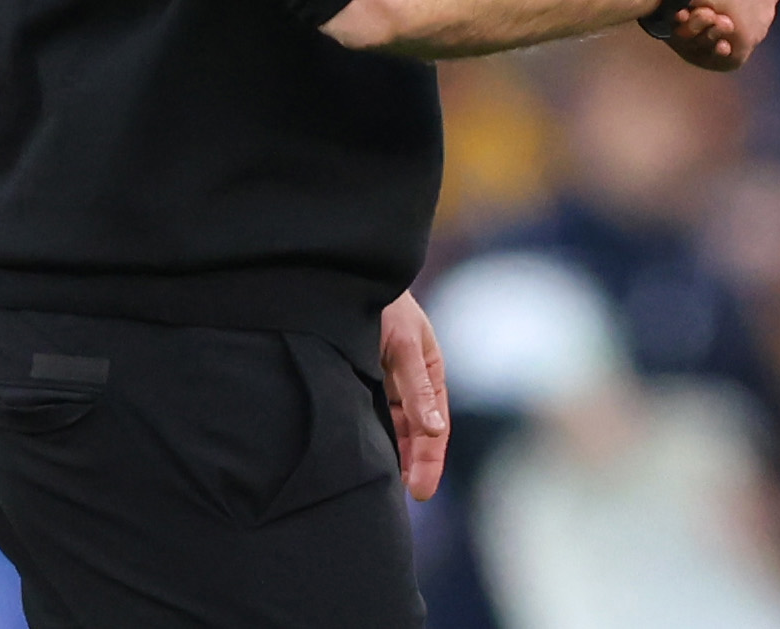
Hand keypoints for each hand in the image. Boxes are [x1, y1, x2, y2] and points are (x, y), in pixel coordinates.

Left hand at [379, 291, 447, 499]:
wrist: (344, 279)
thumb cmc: (381, 305)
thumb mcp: (403, 344)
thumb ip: (418, 388)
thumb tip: (435, 428)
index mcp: (429, 370)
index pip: (434, 427)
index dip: (429, 460)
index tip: (420, 492)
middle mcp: (409, 380)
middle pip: (415, 432)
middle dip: (414, 464)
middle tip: (405, 499)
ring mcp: (386, 381)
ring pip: (393, 427)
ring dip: (393, 453)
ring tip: (384, 486)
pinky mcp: (362, 380)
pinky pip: (372, 416)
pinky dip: (374, 437)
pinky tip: (365, 456)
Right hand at [658, 0, 779, 70]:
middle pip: (736, 11)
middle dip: (709, 11)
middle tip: (684, 3)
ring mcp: (758, 20)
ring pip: (728, 35)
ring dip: (702, 29)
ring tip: (685, 13)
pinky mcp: (743, 44)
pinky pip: (726, 56)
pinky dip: (707, 49)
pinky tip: (693, 30)